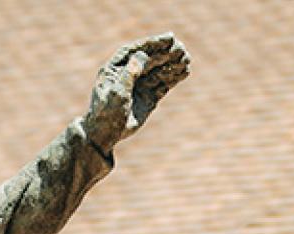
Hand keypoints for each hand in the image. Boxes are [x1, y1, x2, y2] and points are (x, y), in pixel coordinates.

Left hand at [83, 33, 190, 151]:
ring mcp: (139, 86)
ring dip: (172, 64)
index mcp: (115, 68)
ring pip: (158, 71)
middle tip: (182, 49)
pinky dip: (173, 78)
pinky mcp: (148, 97)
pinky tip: (184, 71)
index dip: (152, 43)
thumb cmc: (106, 113)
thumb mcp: (116, 93)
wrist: (106, 135)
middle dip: (165, 53)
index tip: (169, 38)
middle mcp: (128, 74)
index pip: (135, 51)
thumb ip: (129, 74)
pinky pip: (163, 84)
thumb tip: (142, 56)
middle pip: (149, 59)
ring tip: (187, 59)